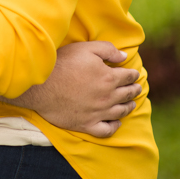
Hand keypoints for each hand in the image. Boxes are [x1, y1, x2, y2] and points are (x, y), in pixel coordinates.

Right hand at [12, 42, 141, 137]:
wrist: (41, 86)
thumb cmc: (62, 63)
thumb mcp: (85, 48)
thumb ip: (107, 50)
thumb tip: (123, 56)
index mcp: (109, 77)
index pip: (128, 76)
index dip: (133, 74)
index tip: (134, 74)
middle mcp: (107, 97)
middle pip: (127, 94)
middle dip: (134, 90)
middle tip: (137, 88)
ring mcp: (98, 113)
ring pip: (120, 112)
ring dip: (128, 107)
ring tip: (131, 104)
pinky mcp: (86, 124)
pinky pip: (106, 130)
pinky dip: (114, 127)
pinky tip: (116, 122)